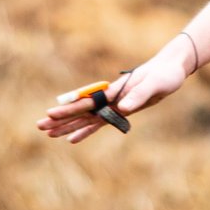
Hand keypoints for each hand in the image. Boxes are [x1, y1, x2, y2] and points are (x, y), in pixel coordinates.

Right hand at [34, 35, 198, 144]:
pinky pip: (98, 124)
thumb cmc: (163, 74)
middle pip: (80, 111)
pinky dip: (85, 131)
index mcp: (114, 92)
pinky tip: (72, 139)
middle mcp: (109, 99)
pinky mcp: (119, 111)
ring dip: (67, 126)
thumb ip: (139, 95)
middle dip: (60, 119)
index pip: (87, 103)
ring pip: (85, 119)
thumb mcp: (155, 84)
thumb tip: (124, 108)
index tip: (51, 113)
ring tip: (49, 134)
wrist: (169, 70)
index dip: (69, 109)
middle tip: (40, 126)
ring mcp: (113, 105)